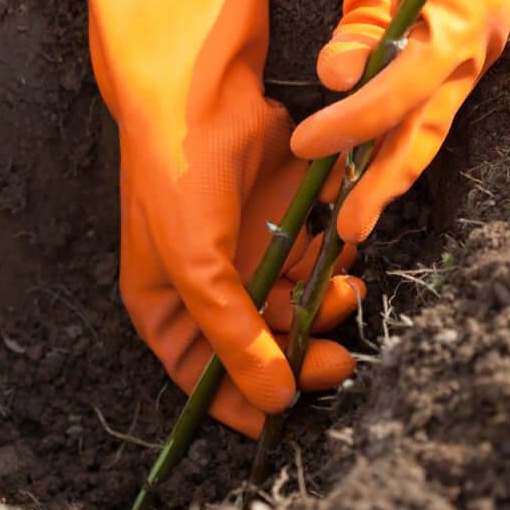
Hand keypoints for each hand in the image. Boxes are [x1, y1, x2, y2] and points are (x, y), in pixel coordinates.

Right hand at [80, 0, 363, 437]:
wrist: (201, 88)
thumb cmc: (177, 177)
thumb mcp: (199, 269)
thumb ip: (236, 341)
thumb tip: (274, 404)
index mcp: (167, 304)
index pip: (203, 378)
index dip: (242, 406)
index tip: (286, 421)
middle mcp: (207, 285)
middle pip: (260, 348)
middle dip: (299, 354)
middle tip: (338, 358)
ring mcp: (246, 249)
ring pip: (295, 305)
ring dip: (323, 307)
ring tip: (342, 291)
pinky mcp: (281, 216)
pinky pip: (314, 259)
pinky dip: (331, 261)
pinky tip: (338, 247)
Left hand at [291, 0, 509, 242]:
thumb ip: (366, 12)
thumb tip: (336, 78)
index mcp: (469, 11)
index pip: (406, 87)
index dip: (354, 122)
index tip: (307, 144)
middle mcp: (483, 40)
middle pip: (430, 126)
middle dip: (386, 183)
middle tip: (347, 230)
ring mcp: (481, 44)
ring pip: (433, 120)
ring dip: (392, 167)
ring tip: (354, 213)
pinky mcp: (467, 42)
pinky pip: (433, 98)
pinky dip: (401, 131)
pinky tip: (370, 160)